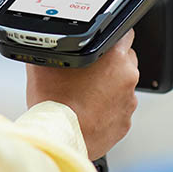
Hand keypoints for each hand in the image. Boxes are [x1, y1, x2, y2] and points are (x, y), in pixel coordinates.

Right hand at [25, 29, 138, 159]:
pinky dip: (108, 108)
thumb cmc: (54, 102)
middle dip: (110, 63)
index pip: (125, 33)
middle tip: (87, 70)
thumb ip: (53, 47)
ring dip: (109, 87)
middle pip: (125, 60)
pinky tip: (89, 110)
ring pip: (122, 86)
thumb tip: (49, 42)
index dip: (112, 36)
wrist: (58, 138)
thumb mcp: (44, 64)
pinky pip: (119, 109)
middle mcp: (128, 78)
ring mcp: (128, 102)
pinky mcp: (125, 123)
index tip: (102, 42)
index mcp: (115, 58)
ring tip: (84, 94)